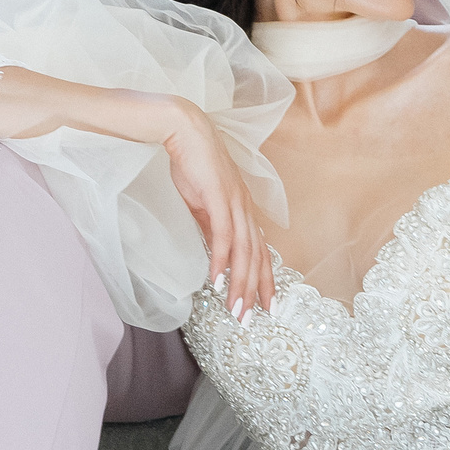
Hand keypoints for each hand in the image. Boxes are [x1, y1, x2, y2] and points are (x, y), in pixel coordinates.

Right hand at [158, 100, 274, 318]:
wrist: (184, 129)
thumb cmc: (192, 163)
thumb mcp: (203, 202)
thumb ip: (212, 226)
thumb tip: (216, 252)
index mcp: (244, 209)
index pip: (260, 251)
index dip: (264, 280)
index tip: (265, 306)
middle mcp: (246, 207)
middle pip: (256, 257)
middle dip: (255, 291)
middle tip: (250, 319)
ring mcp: (235, 202)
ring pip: (244, 251)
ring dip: (240, 283)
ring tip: (236, 309)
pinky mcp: (219, 196)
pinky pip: (223, 235)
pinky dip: (222, 260)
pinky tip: (217, 281)